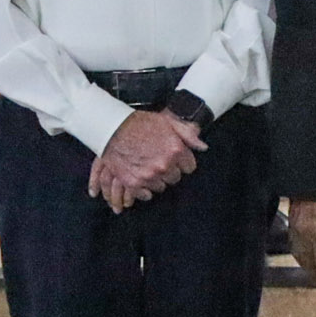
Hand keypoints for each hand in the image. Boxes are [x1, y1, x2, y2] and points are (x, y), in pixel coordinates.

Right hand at [86, 109, 206, 212]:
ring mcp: (149, 176)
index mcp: (176, 150)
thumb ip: (188, 135)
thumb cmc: (141, 123)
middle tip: (159, 162)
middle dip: (170, 171)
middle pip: (175, 178)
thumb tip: (203, 147)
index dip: (182, 162)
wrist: (112, 128)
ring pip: (161, 186)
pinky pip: (145, 194)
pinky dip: (144, 189)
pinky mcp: (133, 183)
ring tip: (148, 168)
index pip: (189, 167)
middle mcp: (164, 165)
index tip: (175, 159)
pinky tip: (141, 178)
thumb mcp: (168, 122)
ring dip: (157, 179)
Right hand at [288, 199, 315, 288]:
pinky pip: (293, 244)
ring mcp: (295, 229)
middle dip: (314, 274)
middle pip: (307, 262)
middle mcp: (304, 235)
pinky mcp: (291, 221)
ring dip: (305, 265)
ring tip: (313, 272)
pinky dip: (299, 253)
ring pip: (298, 254)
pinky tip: (304, 254)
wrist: (315, 175)